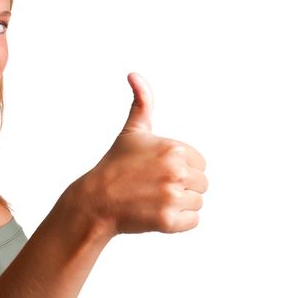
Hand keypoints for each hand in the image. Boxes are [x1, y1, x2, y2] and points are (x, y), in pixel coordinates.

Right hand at [82, 73, 207, 234]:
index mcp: (173, 149)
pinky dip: (177, 222)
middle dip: (180, 186)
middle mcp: (176, 171)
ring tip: (153, 199)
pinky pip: (191, 221)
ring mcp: (172, 196)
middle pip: (201, 183)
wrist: (96, 200)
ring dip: (179, 204)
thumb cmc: (115, 165)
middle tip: (153, 187)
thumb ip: (142, 102)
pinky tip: (155, 213)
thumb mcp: (131, 131)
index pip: (199, 163)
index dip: (179, 168)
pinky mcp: (169, 221)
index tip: (156, 171)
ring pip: (197, 203)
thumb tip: (134, 74)